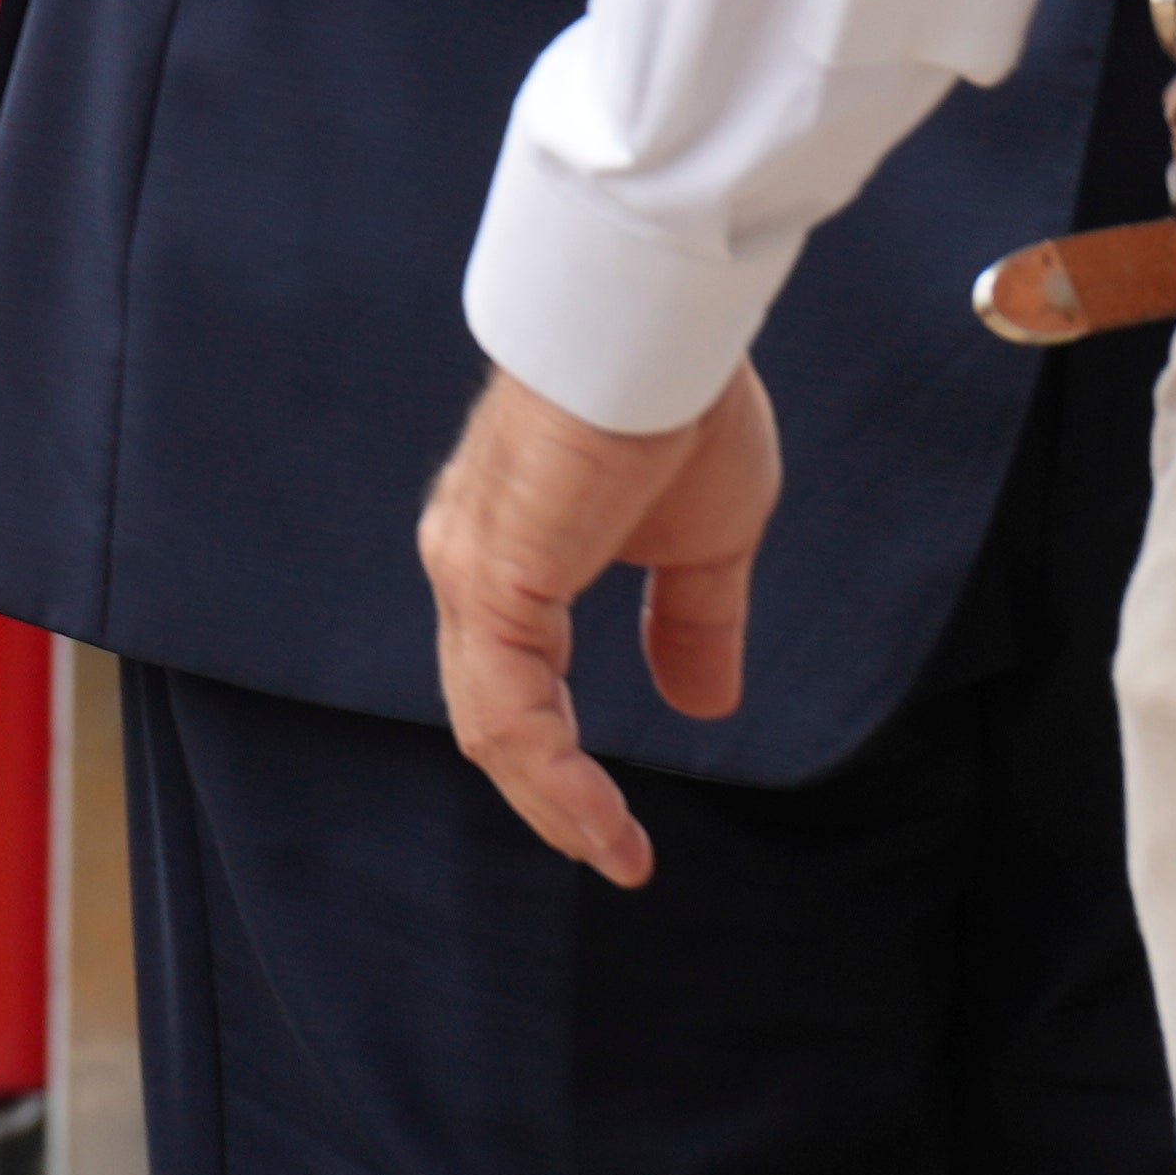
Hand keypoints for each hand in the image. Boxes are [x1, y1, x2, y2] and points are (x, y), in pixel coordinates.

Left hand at [420, 358, 783, 886]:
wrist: (659, 321)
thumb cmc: (681, 398)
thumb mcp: (707, 538)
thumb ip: (693, 624)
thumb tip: (703, 704)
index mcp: (509, 551)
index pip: (512, 678)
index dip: (558, 755)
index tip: (615, 819)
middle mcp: (468, 564)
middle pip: (490, 711)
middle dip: (549, 794)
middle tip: (612, 851)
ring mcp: (470, 572)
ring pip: (492, 722)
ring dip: (553, 803)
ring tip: (614, 853)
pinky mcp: (493, 579)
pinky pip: (511, 712)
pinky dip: (554, 780)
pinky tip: (600, 822)